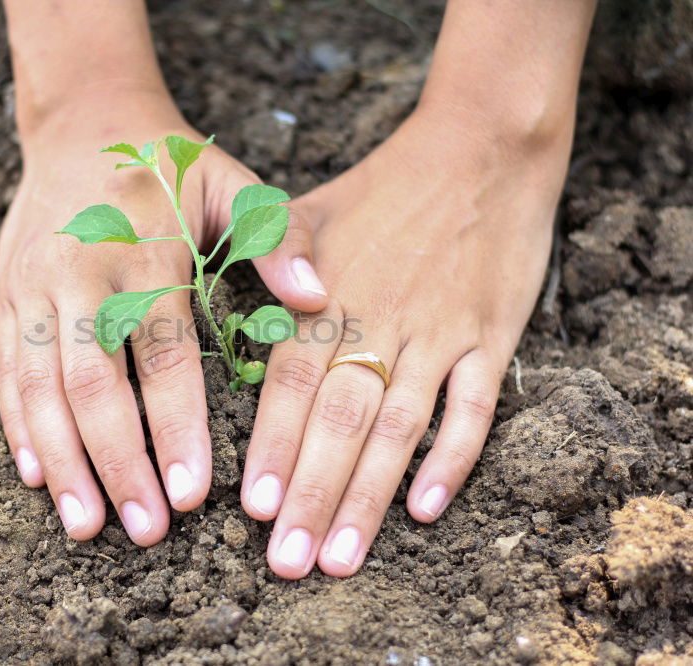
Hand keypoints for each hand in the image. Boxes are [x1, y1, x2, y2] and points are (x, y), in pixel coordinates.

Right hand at [0, 88, 325, 544]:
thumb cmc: (168, 163)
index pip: (161, 356)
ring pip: (39, 389)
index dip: (176, 427)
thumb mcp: (232, 183)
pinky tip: (35, 475)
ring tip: (84, 524)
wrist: (81, 119)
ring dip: (62, 461)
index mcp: (144, 255)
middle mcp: (80, 277)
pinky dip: (18, 427)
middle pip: (92, 385)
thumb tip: (319, 298)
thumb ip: (276, 238)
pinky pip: (6, 372)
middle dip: (117, 463)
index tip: (193, 493)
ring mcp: (32, 290)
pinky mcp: (5, 298)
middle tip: (143, 530)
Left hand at [240, 104, 572, 577]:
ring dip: (369, 495)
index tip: (254, 507)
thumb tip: (222, 298)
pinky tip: (426, 508)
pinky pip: (474, 407)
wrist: (480, 147)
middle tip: (288, 561)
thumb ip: (266, 255)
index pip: (292, 385)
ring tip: (343, 556)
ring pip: (398, 427)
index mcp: (325, 297)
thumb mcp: (307, 206)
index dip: (273, 447)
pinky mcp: (489, 337)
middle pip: (339, 421)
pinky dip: (452, 457)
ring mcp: (437, 332)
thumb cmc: (383, 186)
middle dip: (312, 494)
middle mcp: (377, 321)